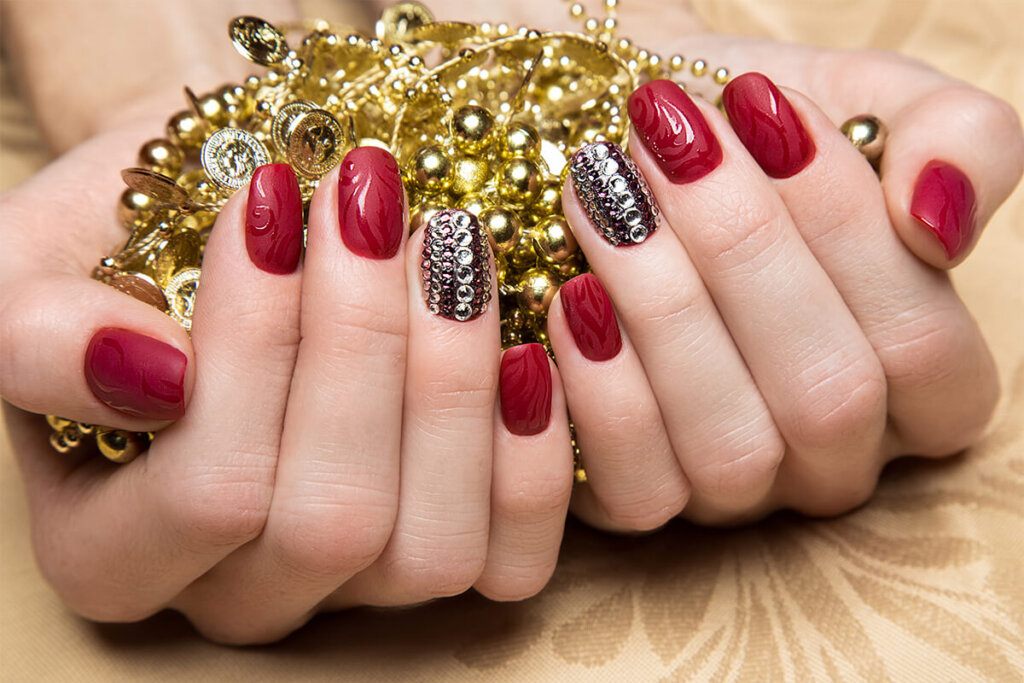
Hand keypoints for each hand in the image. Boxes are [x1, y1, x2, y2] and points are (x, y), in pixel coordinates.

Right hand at [1, 130, 573, 642]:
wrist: (225, 221)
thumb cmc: (127, 241)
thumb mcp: (31, 270)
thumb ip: (41, 342)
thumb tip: (153, 377)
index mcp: (118, 550)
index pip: (211, 492)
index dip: (257, 345)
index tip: (275, 202)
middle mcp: (243, 589)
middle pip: (335, 523)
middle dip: (366, 345)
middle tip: (374, 207)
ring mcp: (356, 587)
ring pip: (432, 548)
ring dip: (454, 383)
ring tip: (451, 249)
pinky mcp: (451, 553)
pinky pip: (513, 560)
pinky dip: (530, 454)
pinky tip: (523, 352)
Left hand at [551, 50, 1021, 527]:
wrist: (643, 155)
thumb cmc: (759, 137)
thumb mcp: (874, 105)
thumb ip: (959, 142)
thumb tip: (936, 219)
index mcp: (924, 380)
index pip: (919, 340)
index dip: (841, 224)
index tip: (755, 106)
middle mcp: (836, 452)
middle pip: (827, 398)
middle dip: (739, 252)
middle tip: (663, 141)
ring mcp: (740, 488)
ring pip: (729, 449)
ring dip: (660, 307)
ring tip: (602, 194)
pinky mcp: (641, 497)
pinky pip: (637, 490)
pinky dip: (602, 392)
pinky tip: (574, 294)